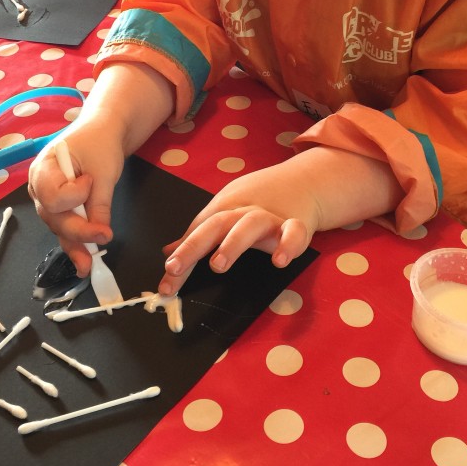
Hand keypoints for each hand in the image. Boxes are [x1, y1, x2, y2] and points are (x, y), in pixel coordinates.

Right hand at [28, 127, 123, 276]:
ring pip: (59, 226)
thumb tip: (101, 235)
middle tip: (105, 237)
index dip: (74, 197)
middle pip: (54, 217)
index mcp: (43, 168)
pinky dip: (75, 244)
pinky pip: (64, 227)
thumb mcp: (104, 170)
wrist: (102, 132)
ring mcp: (46, 199)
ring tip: (88, 265)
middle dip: (78, 231)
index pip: (53, 197)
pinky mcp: (59, 208)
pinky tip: (83, 262)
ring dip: (75, 243)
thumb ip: (100, 203)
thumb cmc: (100, 142)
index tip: (90, 181)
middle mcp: (38, 186)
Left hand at [158, 145, 403, 294]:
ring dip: (232, 244)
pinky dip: (287, 245)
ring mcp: (269, 217)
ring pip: (249, 225)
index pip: (197, 234)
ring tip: (218, 264)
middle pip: (215, 225)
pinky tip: (279, 261)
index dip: (180, 257)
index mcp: (224, 211)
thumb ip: (199, 234)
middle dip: (193, 246)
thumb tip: (167, 252)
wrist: (301, 182)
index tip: (164, 283)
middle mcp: (243, 212)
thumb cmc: (257, 203)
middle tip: (175, 268)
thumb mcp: (225, 213)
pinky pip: (293, 233)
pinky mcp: (296, 225)